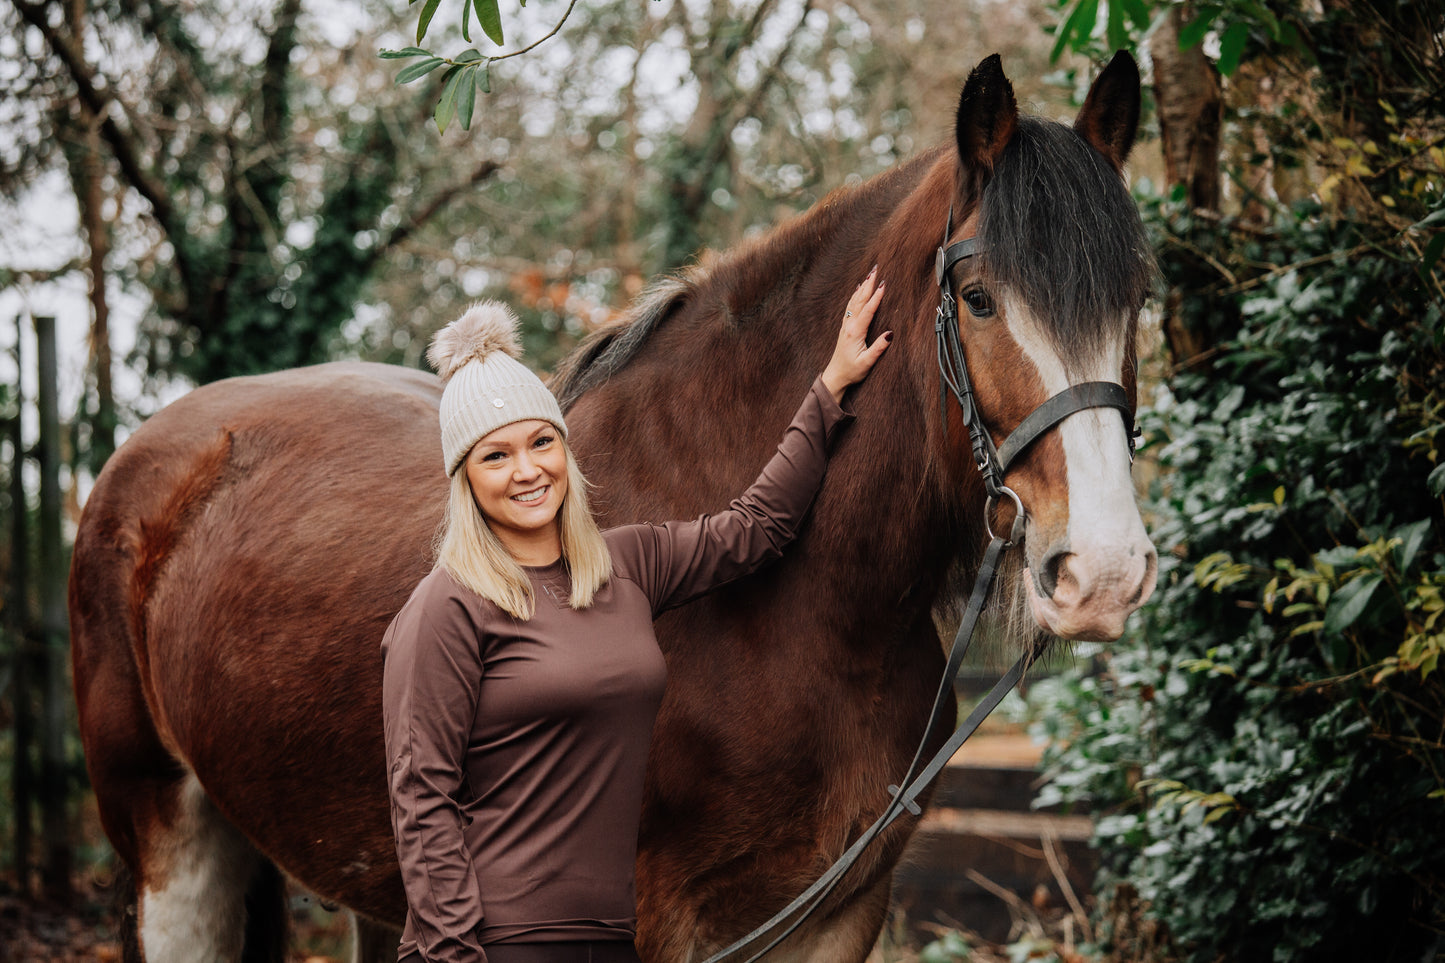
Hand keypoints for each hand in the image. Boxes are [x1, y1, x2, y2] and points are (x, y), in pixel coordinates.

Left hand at [820, 267, 889, 402]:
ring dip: (863, 287)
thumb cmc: (852, 371)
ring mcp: (846, 325)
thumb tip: (890, 334)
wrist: (836, 376)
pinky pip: (850, 306)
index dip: (876, 297)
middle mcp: (849, 325)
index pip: (868, 310)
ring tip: (870, 274)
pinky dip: (855, 295)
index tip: (884, 284)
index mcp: (855, 332)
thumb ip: (878, 348)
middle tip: (876, 269)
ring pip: (855, 301)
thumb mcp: (867, 363)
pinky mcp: (845, 327)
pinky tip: (858, 289)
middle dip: (869, 284)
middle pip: (860, 300)